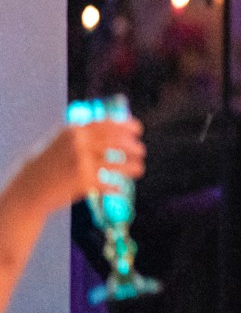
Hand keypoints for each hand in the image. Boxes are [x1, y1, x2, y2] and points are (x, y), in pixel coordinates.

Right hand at [13, 120, 144, 214]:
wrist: (27, 188)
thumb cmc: (45, 164)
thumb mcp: (59, 140)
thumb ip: (83, 133)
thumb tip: (112, 126)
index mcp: (74, 130)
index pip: (107, 124)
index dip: (126, 126)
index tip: (138, 130)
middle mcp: (79, 144)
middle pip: (116, 142)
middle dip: (133, 147)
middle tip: (142, 150)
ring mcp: (81, 163)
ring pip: (117, 163)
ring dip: (132, 166)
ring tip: (139, 168)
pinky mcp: (83, 182)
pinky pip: (108, 183)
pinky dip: (116, 186)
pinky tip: (121, 187)